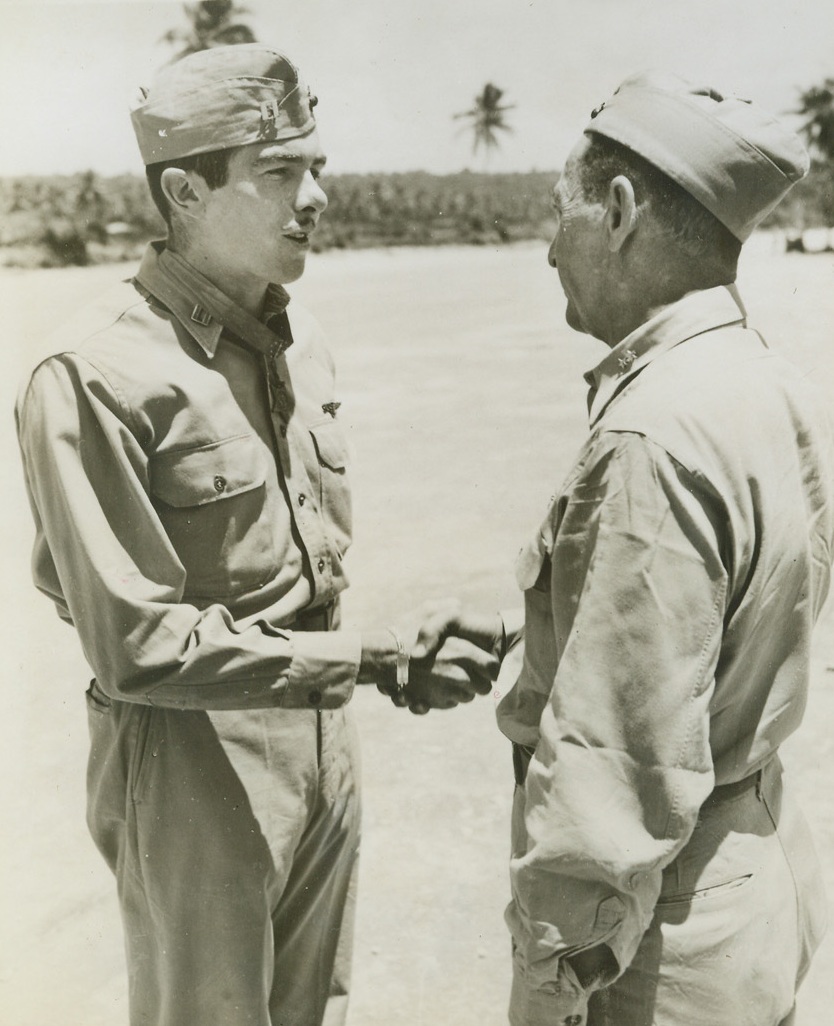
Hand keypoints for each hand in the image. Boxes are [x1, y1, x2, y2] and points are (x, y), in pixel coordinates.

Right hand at [394, 598, 504, 713]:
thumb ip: (447, 607)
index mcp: (463, 651)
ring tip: (444, 679)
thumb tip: (457, 603)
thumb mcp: (427, 611)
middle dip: (476, 683)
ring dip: (458, 692)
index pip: (492, 668)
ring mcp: (446, 691)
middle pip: (482, 688)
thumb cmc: (403, 632)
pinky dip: (442, 700)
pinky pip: (446, 705)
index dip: (489, 668)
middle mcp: (459, 675)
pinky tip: (432, 687)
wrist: (379, 656)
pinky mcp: (432, 702)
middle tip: (465, 674)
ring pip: (464, 698)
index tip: (483, 665)